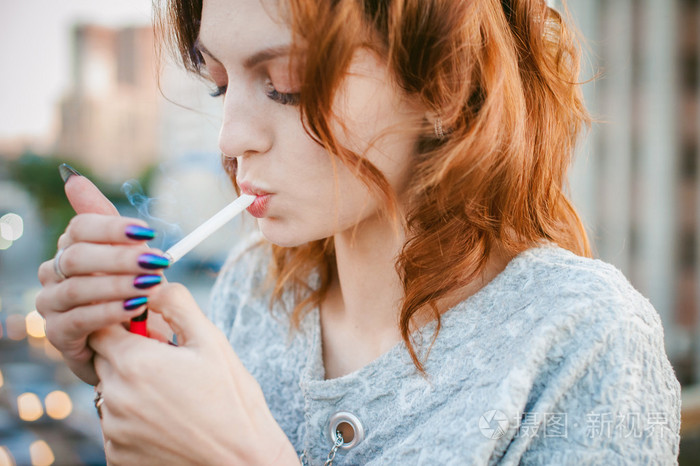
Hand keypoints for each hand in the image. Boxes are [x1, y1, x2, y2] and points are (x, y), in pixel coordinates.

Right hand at [35, 175, 170, 384]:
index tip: (148, 233)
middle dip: (121, 257)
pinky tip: (135, 309)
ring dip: (118, 285)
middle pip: (78, 256)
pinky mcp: (58, 335)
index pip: (81, 228)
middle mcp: (54, 273)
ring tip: (150, 286)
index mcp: (71, 248)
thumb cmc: (130, 292)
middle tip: (156, 262)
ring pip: (78, 288)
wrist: (133, 342)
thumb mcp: (128, 255)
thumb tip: (71, 177)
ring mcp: (52, 304)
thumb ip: (107, 221)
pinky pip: (80, 319)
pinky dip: (109, 312)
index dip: (114, 228)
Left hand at [90, 284, 298, 464]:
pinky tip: (169, 422)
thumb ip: (177, 304)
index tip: (150, 331)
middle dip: (131, 356)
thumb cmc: (233, 399)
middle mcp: (114, 396)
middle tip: (170, 366)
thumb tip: (154, 283)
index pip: (103, 327)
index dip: (125, 325)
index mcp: (134, 362)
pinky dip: (136, 421)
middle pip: (106, 361)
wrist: (242, 460)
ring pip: (111, 394)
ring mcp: (113, 431)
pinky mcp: (116, 456)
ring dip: (133, 389)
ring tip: (176, 398)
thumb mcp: (211, 342)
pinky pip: (117, 427)